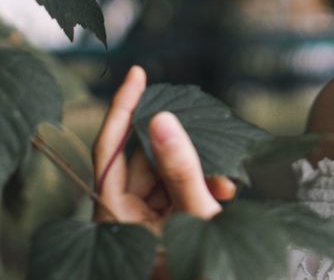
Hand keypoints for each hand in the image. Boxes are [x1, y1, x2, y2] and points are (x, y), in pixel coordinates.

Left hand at [91, 65, 237, 231]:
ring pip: (164, 175)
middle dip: (179, 150)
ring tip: (224, 185)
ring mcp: (143, 222)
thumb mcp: (194, 216)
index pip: (108, 149)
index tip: (137, 74)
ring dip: (195, 172)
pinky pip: (175, 191)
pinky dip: (198, 187)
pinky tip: (223, 193)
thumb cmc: (200, 270)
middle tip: (210, 143)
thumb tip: (162, 119)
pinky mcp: (162, 227)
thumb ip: (180, 170)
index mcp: (114, 217)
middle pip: (144, 162)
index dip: (122, 108)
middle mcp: (123, 217)